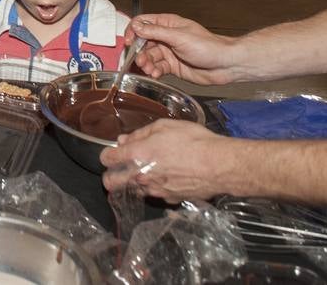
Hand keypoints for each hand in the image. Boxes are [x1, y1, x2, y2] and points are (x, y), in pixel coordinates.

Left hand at [100, 119, 233, 202]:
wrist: (220, 165)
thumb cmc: (194, 141)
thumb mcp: (164, 127)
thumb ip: (140, 134)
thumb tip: (124, 140)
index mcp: (137, 155)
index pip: (108, 158)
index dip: (107, 154)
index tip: (112, 152)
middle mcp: (141, 176)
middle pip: (112, 183)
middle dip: (110, 176)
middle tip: (119, 169)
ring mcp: (155, 191)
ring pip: (134, 190)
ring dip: (134, 182)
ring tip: (147, 171)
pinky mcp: (170, 199)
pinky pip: (156, 194)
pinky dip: (156, 188)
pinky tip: (167, 178)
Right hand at [128, 14, 239, 85]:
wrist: (225, 65)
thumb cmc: (208, 46)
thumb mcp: (179, 37)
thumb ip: (155, 32)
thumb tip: (136, 27)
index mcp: (167, 24)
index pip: (142, 23)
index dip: (133, 31)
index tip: (128, 42)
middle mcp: (166, 37)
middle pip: (143, 42)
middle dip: (139, 52)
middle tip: (140, 61)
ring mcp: (169, 52)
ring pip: (149, 57)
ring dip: (146, 63)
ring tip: (149, 69)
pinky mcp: (172, 66)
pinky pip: (157, 68)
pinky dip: (154, 71)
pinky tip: (156, 74)